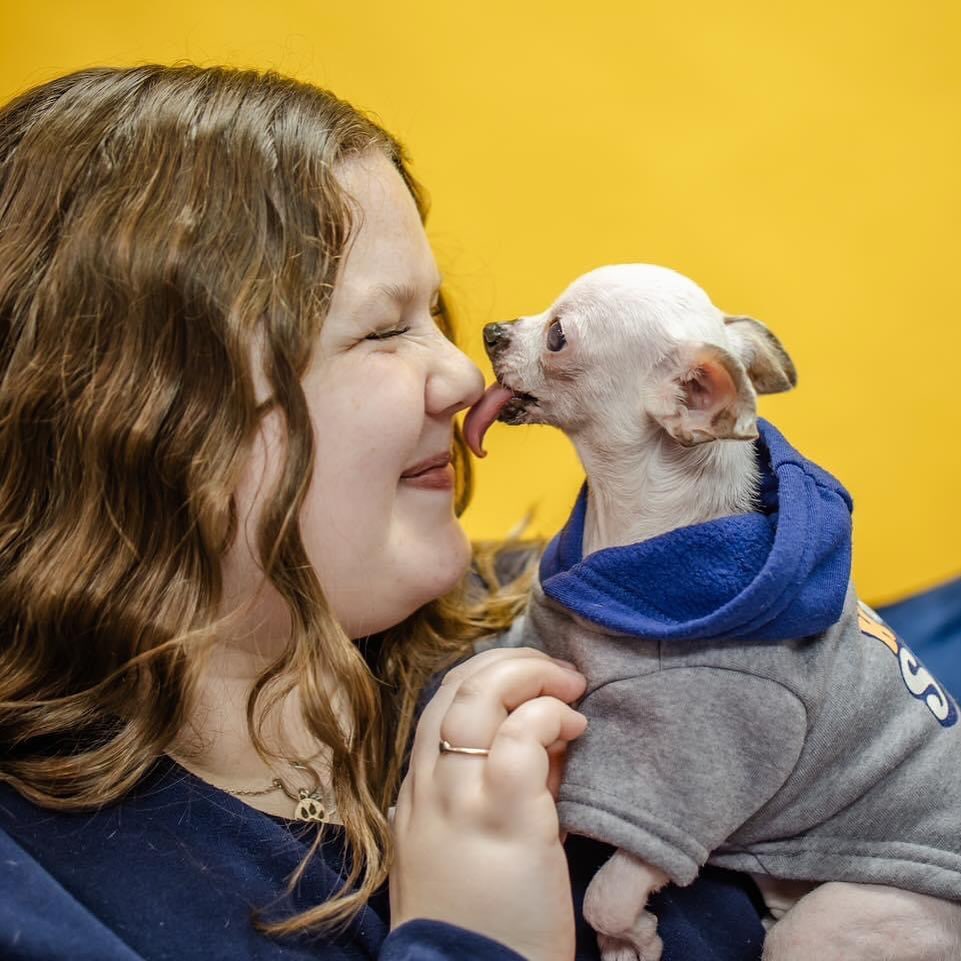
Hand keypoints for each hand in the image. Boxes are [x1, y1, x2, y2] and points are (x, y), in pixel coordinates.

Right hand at [389, 646, 587, 960]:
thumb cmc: (484, 921)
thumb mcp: (471, 845)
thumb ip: (497, 787)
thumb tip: (547, 740)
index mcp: (418, 793)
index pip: (442, 703)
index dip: (488, 677)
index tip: (530, 685)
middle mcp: (428, 786)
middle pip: (457, 686)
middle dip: (511, 663)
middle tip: (556, 673)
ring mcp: (460, 798)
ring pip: (479, 696)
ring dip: (529, 675)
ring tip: (569, 687)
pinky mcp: (503, 816)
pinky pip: (520, 739)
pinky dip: (548, 717)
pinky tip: (575, 728)